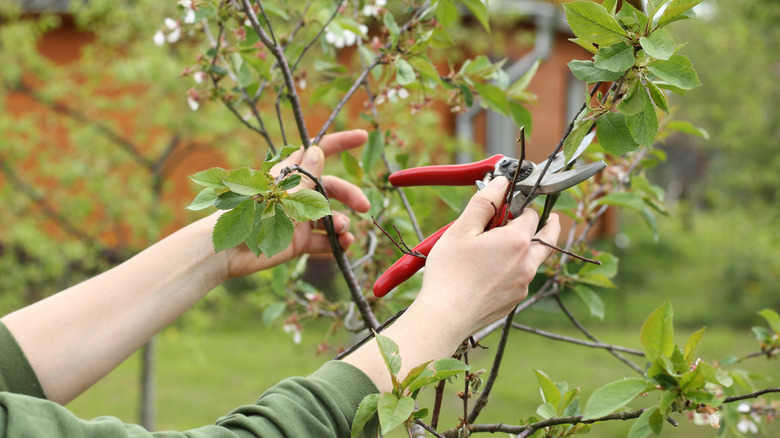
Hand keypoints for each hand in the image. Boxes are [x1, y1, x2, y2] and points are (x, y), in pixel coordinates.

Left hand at [214, 130, 370, 278]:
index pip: (318, 153)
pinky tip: (344, 245)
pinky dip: (336, 243)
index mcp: (289, 175)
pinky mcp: (298, 242)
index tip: (363, 137)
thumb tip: (318, 149)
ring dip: (342, 222)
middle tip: (364, 206)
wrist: (227, 250)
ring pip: (330, 216)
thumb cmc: (247, 215)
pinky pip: (324, 240)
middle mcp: (296, 195)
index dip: (340, 143)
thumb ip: (303, 177)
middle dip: (350, 195)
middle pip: (332, 188)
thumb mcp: (280, 193)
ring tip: (343, 230)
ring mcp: (298, 218)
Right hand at [344, 176, 559, 390]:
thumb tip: (501, 182)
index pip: (532, 214)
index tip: (512, 202)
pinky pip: (522, 279)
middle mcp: (527, 263)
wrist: (445, 317)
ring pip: (534, 261)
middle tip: (548, 217)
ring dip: (529, 248)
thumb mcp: (461, 230)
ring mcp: (523, 285)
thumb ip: (484, 202)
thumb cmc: (450, 273)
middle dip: (549, 225)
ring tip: (510, 243)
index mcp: (517, 241)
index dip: (522, 205)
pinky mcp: (514, 301)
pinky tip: (493, 269)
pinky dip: (515, 269)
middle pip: (548, 238)